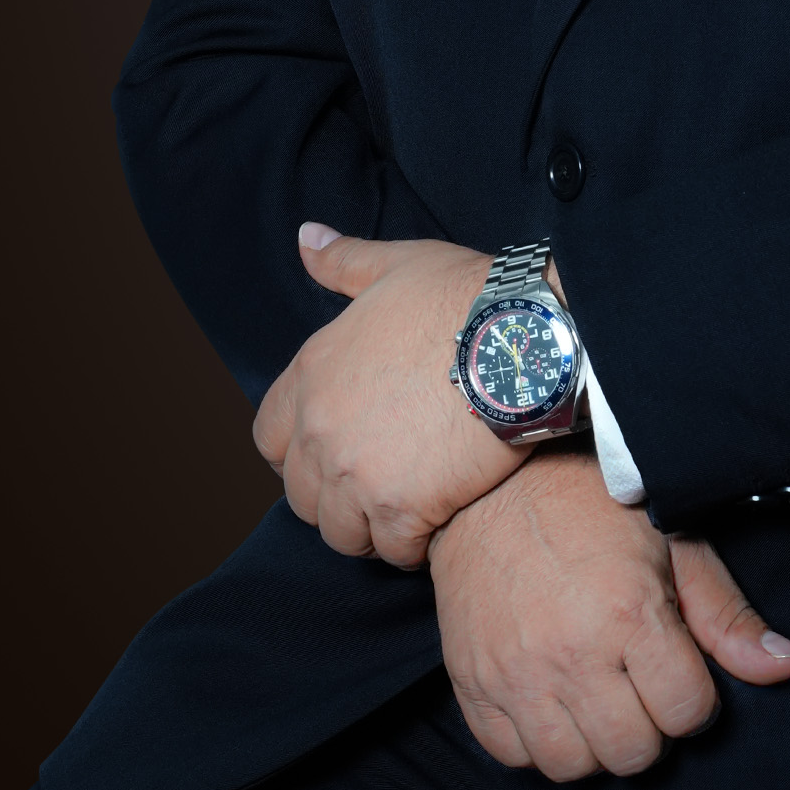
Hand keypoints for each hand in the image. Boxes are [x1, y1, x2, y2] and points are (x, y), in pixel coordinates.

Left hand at [252, 226, 520, 566]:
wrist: (520, 338)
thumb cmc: (463, 296)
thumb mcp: (397, 265)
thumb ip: (343, 261)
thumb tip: (304, 238)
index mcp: (312, 374)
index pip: (269, 438)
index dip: (298, 450)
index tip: (334, 449)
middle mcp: (320, 429)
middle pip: (302, 494)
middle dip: (335, 494)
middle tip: (378, 481)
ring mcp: (357, 474)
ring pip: (340, 532)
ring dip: (368, 527)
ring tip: (404, 510)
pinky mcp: (401, 509)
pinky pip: (391, 551)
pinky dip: (410, 546)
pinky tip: (435, 523)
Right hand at [430, 446, 789, 780]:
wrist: (490, 483)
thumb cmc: (590, 503)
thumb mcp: (673, 542)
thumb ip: (727, 615)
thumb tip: (787, 667)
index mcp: (629, 613)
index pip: (686, 713)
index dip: (693, 696)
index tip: (678, 667)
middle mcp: (570, 653)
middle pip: (633, 751)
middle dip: (650, 724)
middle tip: (638, 682)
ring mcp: (515, 674)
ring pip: (573, 766)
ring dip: (594, 739)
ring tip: (596, 692)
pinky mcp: (472, 683)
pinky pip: (513, 755)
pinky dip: (537, 739)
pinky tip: (551, 695)